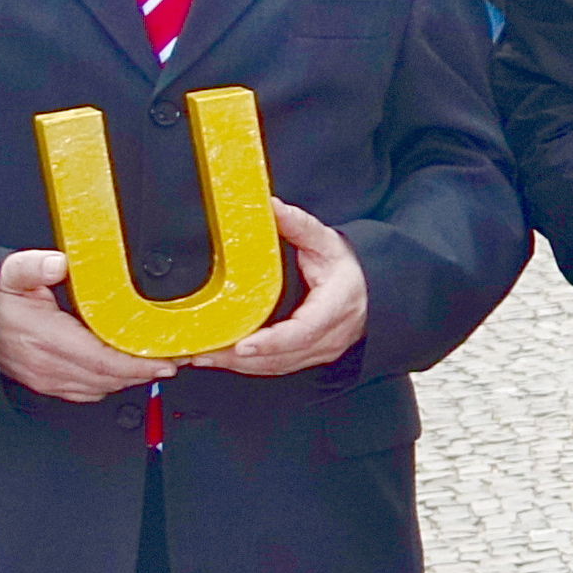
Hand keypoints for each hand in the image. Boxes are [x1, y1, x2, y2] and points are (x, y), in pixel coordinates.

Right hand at [0, 249, 175, 402]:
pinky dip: (109, 384)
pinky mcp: (45, 384)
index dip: (139, 363)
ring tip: (153, 364)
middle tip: (171, 360)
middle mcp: (48, 365)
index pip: (104, 360)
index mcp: (47, 339)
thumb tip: (56, 263)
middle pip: (109, 378)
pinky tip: (123, 372)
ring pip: (101, 388)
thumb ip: (34, 266)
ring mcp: (47, 378)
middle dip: (144, 371)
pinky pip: (86, 393)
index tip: (165, 359)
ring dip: (129, 379)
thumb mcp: (11, 274)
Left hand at [193, 203, 369, 376]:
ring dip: (238, 366)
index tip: (243, 345)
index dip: (272, 341)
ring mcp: (321, 350)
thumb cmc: (347, 268)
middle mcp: (331, 335)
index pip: (304, 331)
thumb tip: (270, 205)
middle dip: (241, 358)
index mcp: (337, 305)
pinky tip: (222, 359)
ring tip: (203, 355)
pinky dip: (247, 367)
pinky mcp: (309, 357)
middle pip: (283, 356)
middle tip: (204, 351)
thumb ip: (299, 225)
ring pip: (277, 366)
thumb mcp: (327, 242)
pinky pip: (277, 367)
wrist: (369, 291)